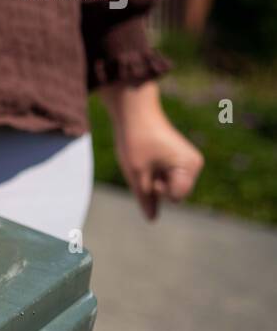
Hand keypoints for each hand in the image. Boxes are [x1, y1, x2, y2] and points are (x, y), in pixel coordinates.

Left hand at [100, 81, 203, 220]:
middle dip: (157, 185)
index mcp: (189, 166)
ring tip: (146, 159)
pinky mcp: (180, 158)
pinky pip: (168, 177)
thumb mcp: (136, 174)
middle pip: (174, 193)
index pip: (175, 197)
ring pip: (170, 186)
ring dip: (155, 179)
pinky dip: (155, 172)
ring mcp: (189, 161)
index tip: (149, 171)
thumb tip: (152, 219)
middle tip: (145, 163)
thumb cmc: (135, 141)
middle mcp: (194, 164)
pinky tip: (148, 158)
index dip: (157, 190)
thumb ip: (145, 199)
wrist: (135, 112)